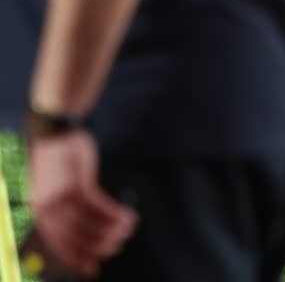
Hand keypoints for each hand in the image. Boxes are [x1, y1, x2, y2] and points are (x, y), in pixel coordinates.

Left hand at [28, 130, 137, 276]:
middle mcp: (49, 207)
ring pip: (91, 224)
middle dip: (100, 245)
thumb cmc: (57, 158)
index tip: (92, 268)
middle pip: (77, 237)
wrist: (55, 132)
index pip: (58, 244)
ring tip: (128, 229)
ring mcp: (63, 196)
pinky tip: (128, 215)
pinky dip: (116, 214)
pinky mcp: (79, 184)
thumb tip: (83, 230)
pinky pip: (101, 207)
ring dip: (113, 229)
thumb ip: (62, 209)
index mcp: (40, 211)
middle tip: (117, 246)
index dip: (76, 258)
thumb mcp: (51, 187)